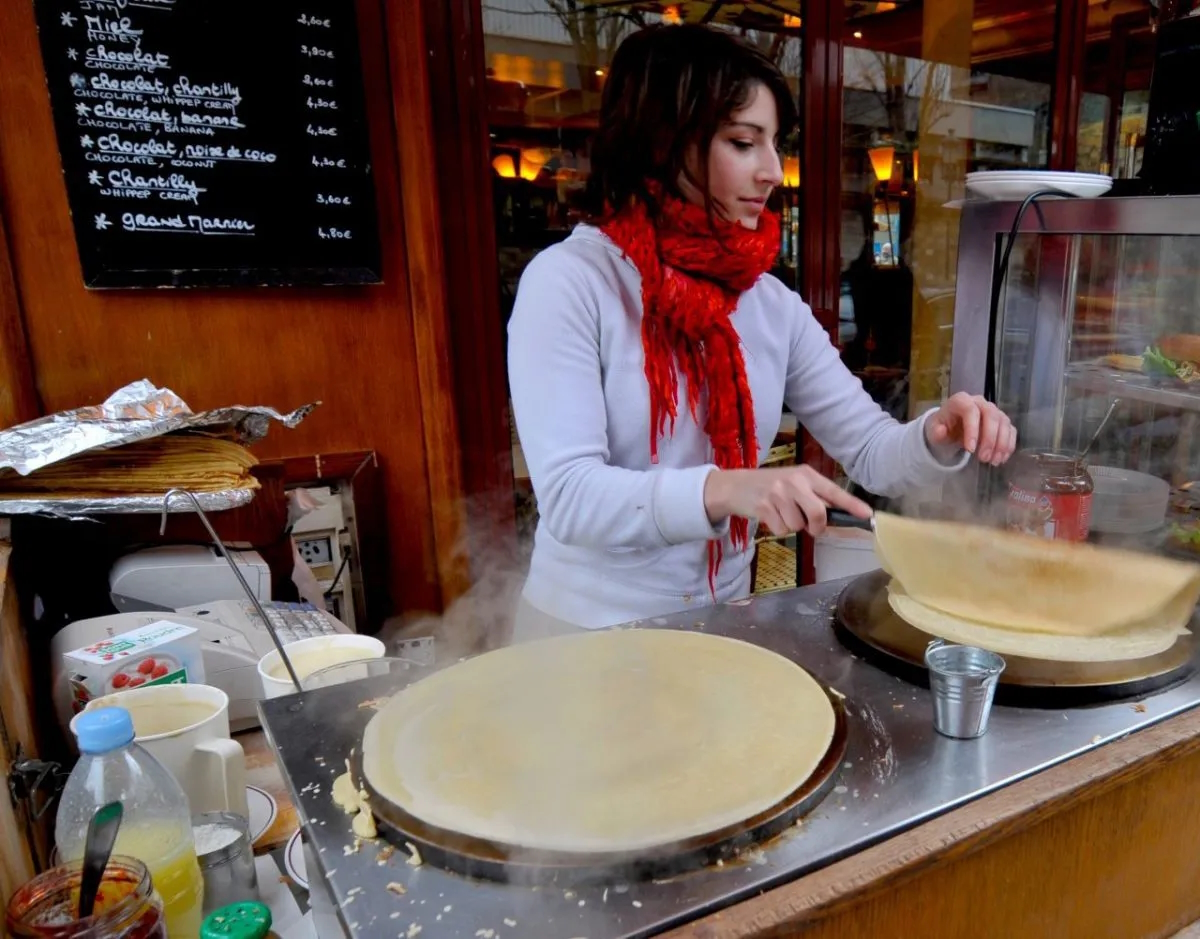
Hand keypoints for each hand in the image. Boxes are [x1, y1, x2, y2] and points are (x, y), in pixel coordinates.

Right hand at [704, 465, 871, 536]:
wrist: (735, 486)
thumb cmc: (770, 486)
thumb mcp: (793, 484)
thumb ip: (814, 497)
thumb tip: (835, 518)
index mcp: (807, 474)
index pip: (834, 491)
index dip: (852, 505)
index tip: (868, 515)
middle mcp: (794, 481)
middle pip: (819, 513)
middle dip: (816, 526)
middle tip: (810, 527)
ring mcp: (778, 493)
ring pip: (798, 526)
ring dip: (792, 526)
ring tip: (780, 513)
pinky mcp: (764, 506)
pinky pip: (782, 530)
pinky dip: (778, 529)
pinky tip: (769, 516)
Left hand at [925, 392, 1017, 465]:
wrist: (950, 427)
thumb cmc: (943, 427)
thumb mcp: (934, 430)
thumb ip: (936, 431)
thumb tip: (941, 432)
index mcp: (961, 401)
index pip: (971, 411)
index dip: (973, 430)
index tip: (969, 450)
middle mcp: (980, 402)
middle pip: (991, 415)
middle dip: (989, 439)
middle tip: (984, 458)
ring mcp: (993, 410)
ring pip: (1004, 423)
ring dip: (1001, 444)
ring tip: (993, 462)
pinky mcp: (1002, 421)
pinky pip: (1011, 430)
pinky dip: (1008, 445)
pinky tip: (1002, 458)